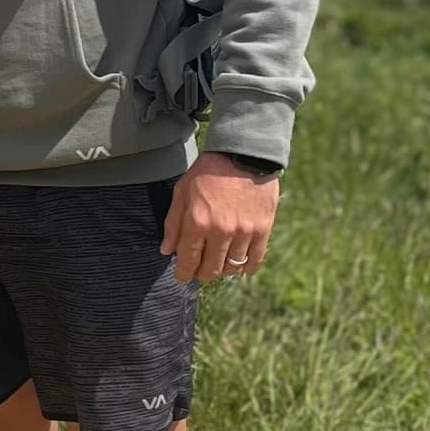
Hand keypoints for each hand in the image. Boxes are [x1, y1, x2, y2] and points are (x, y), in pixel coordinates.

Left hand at [161, 150, 280, 283]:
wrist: (242, 154)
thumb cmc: (207, 172)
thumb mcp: (182, 192)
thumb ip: (173, 224)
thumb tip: (166, 251)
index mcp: (197, 221)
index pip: (188, 261)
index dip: (183, 273)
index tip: (182, 276)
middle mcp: (221, 230)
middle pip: (211, 269)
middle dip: (201, 273)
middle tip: (199, 269)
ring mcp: (244, 231)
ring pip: (232, 267)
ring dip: (222, 269)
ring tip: (218, 261)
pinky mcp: (263, 229)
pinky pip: (254, 260)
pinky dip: (245, 267)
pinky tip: (238, 263)